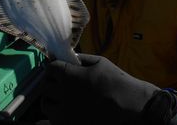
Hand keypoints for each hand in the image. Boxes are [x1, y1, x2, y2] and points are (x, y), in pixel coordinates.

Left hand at [41, 54, 159, 124]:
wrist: (130, 105)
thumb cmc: (116, 80)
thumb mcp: (99, 62)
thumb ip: (80, 59)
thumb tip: (67, 58)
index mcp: (69, 76)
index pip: (50, 68)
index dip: (54, 67)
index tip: (59, 68)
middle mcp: (62, 94)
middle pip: (46, 86)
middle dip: (52, 82)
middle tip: (61, 82)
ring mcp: (65, 113)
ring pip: (46, 104)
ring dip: (51, 99)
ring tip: (62, 98)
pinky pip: (54, 120)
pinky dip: (57, 114)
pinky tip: (68, 111)